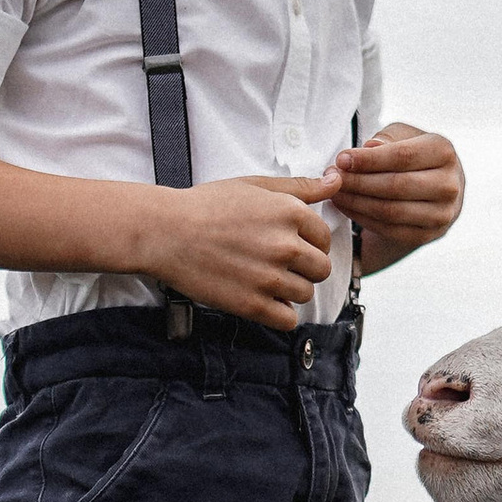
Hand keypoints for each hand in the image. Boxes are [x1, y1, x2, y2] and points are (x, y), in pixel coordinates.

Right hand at [140, 172, 337, 329]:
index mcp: (290, 213)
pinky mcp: (253, 305)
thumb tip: (336, 181)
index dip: (310, 243)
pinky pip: (288, 320)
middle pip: (320, 269)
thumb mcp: (254, 186)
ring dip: (290, 291)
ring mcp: (270, 277)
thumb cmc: (206, 206)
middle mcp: (285, 245)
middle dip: (305, 269)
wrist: (166, 233)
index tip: (290, 245)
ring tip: (264, 279)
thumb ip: (299, 187)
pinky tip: (262, 300)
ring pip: (305, 295)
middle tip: (278, 265)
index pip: (324, 239)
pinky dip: (279, 314)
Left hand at [329, 122, 463, 275]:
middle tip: (332, 179)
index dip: (369, 160)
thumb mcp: (403, 136)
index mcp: (445, 152)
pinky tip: (347, 207)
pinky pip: (390, 229)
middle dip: (358, 182)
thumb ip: (386, 139)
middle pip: (396, 186)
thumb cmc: (414, 155)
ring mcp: (442, 214)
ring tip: (335, 193)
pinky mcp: (429, 235)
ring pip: (391, 211)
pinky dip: (363, 219)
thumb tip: (368, 148)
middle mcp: (450, 185)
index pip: (403, 157)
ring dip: (356, 203)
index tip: (341, 160)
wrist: (436, 186)